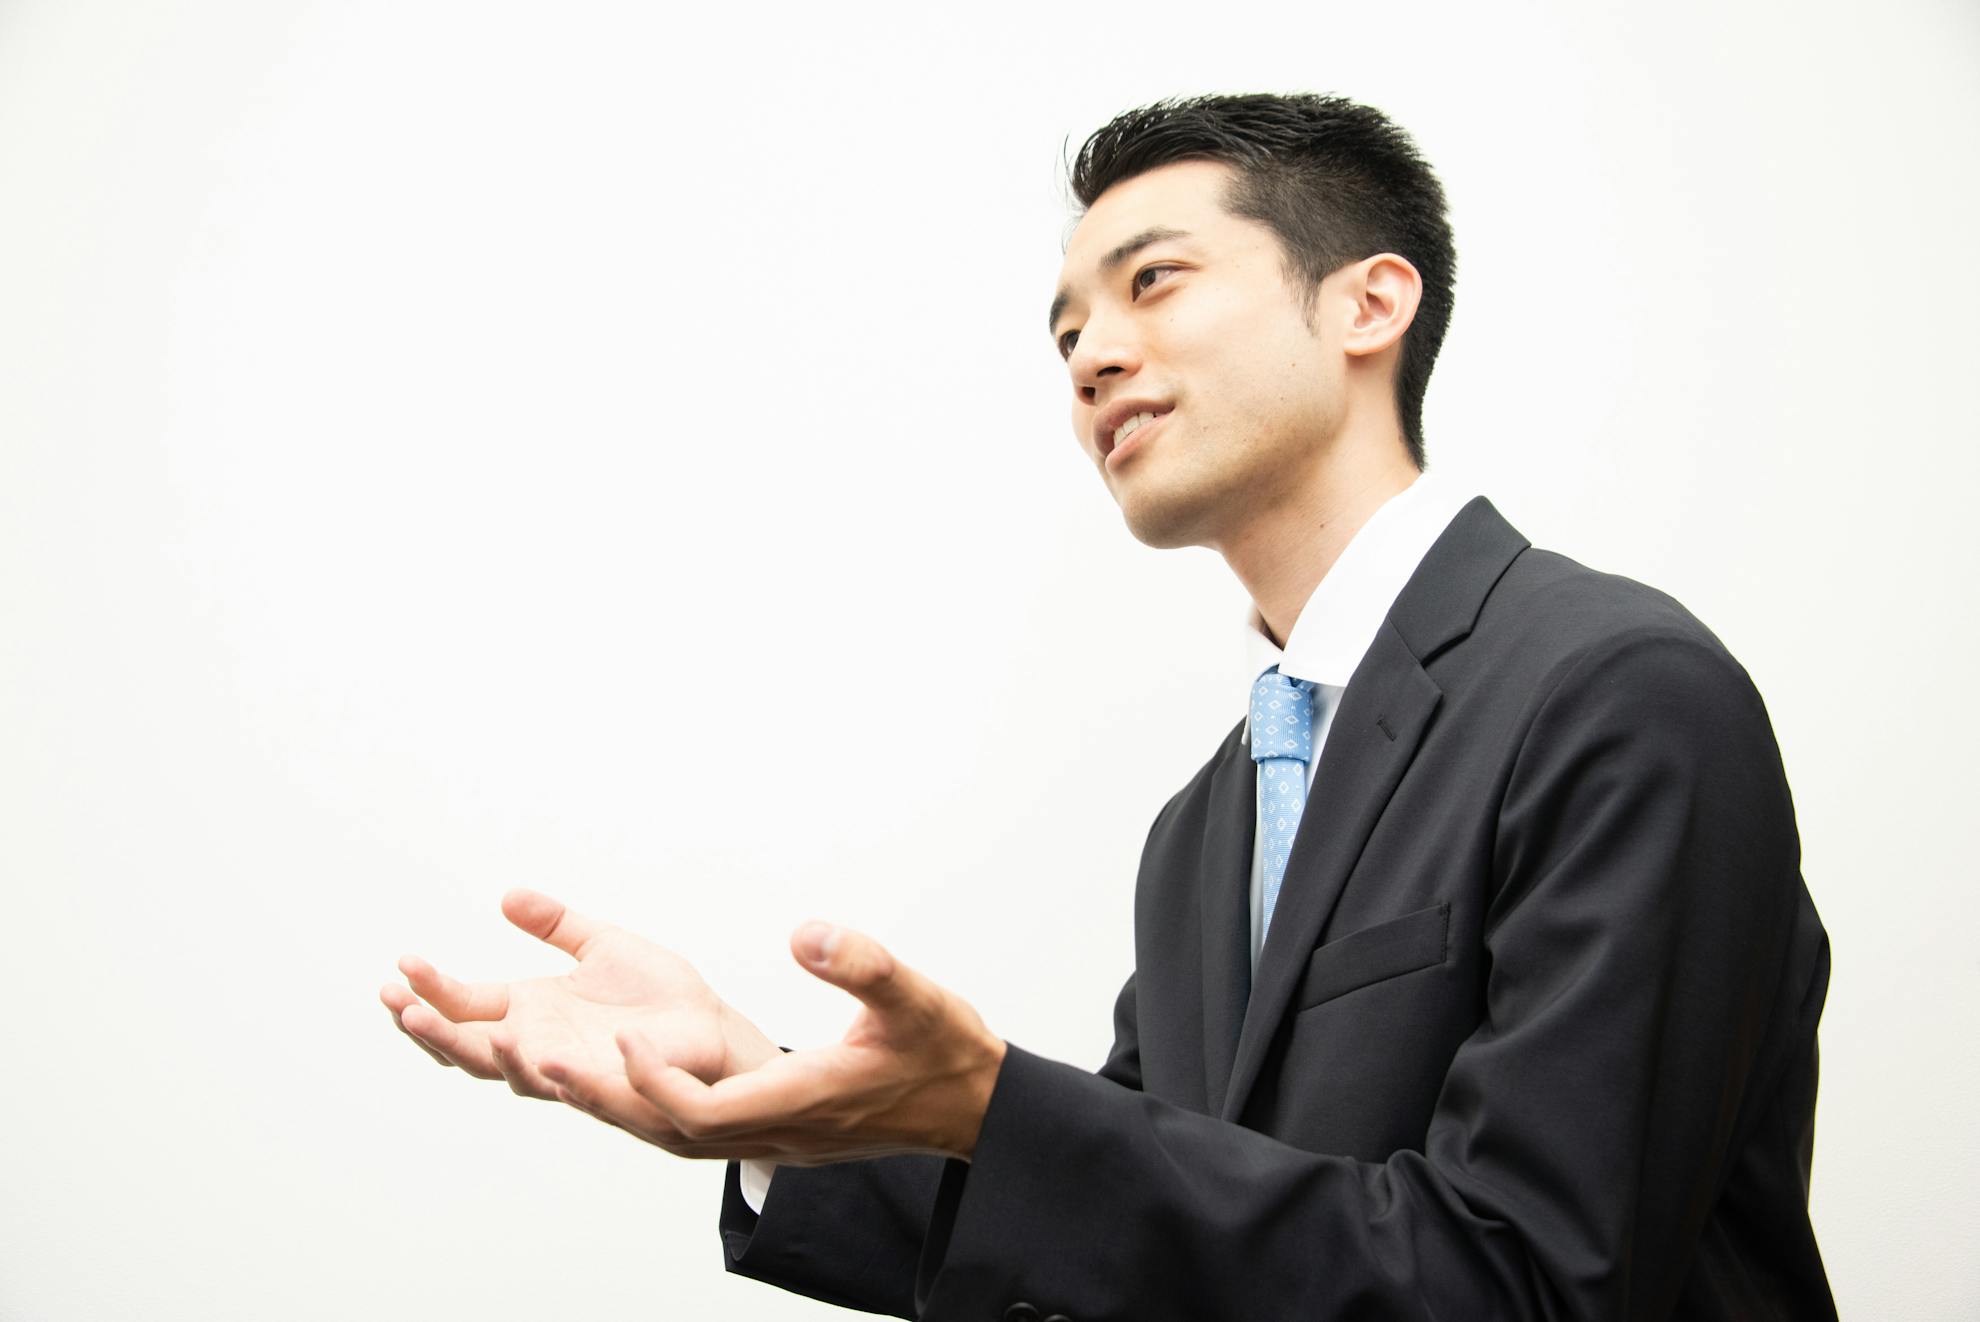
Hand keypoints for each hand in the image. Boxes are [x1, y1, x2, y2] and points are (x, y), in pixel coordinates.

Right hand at [380, 889, 779, 1103]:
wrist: (713, 1027)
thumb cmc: (659, 994)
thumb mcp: (601, 943)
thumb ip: (556, 924)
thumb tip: (508, 895)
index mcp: (530, 1010)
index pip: (464, 1005)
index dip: (430, 989)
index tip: (402, 965)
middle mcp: (538, 1044)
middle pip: (466, 1046)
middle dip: (428, 1028)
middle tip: (397, 1003)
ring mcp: (567, 1068)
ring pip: (506, 1071)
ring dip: (472, 1049)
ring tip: (439, 1023)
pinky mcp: (605, 1084)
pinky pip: (568, 1086)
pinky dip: (544, 1071)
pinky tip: (525, 1050)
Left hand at [541, 922, 1006, 1163]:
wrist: (971, 1106)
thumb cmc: (944, 1050)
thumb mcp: (914, 995)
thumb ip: (860, 963)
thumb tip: (802, 931)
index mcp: (800, 1102)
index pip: (705, 1112)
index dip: (654, 1083)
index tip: (620, 1038)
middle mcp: (775, 1131)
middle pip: (667, 1130)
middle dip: (598, 1097)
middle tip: (531, 1059)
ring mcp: (772, 1137)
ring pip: (672, 1135)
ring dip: (610, 1103)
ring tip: (546, 1063)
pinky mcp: (771, 1131)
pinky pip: (690, 1128)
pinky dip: (643, 1103)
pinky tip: (616, 1072)